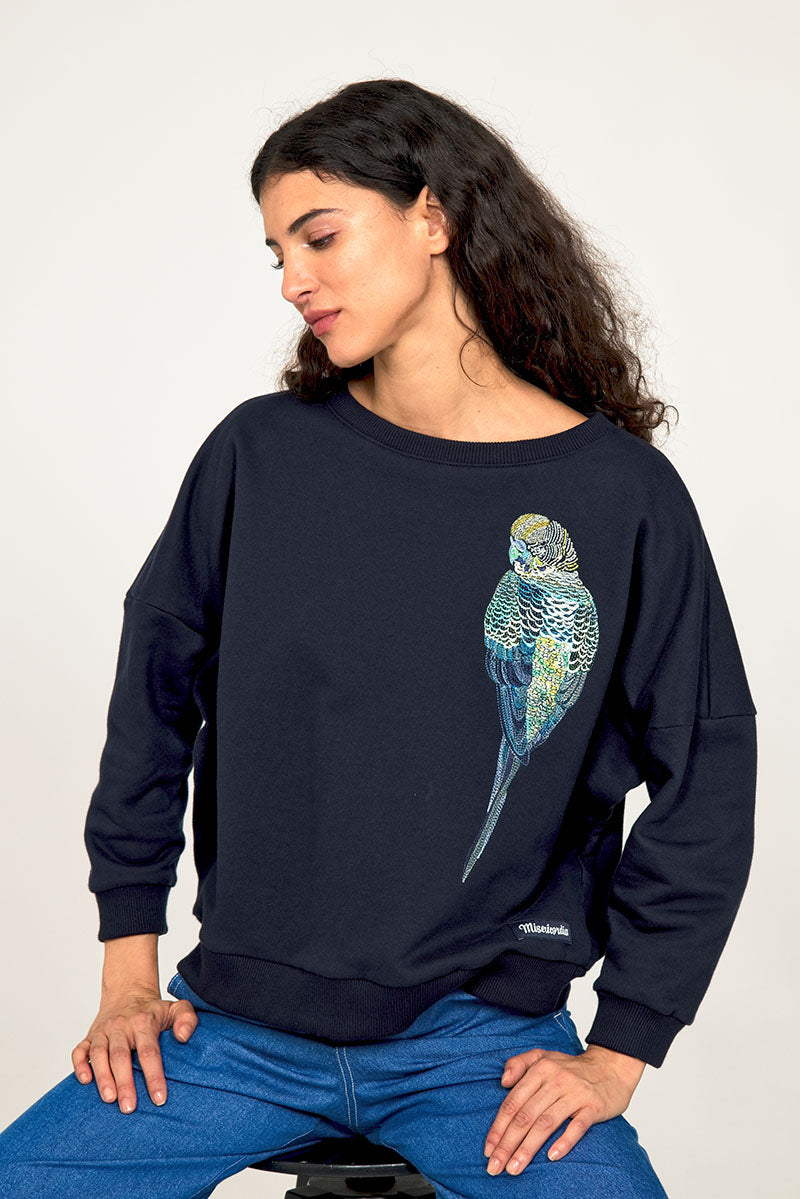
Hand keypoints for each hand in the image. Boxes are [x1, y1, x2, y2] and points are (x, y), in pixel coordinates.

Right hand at [71, 984, 197, 1113]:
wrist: (128, 992)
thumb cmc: (153, 1010)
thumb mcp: (176, 1008)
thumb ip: (186, 1019)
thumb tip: (183, 1037)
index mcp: (143, 1022)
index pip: (149, 1051)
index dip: (154, 1075)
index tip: (159, 1098)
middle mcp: (121, 1026)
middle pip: (121, 1055)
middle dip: (125, 1082)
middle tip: (129, 1107)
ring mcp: (103, 1031)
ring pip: (99, 1053)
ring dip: (103, 1077)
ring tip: (109, 1099)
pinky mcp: (89, 1036)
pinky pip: (79, 1050)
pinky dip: (80, 1065)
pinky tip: (85, 1081)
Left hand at [483, 1043, 645, 1172]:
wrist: (611, 1066)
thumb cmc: (571, 1068)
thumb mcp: (543, 1056)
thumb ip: (519, 1063)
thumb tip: (503, 1082)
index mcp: (540, 1069)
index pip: (513, 1102)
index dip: (498, 1127)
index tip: (488, 1150)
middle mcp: (555, 1080)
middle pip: (526, 1116)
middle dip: (507, 1144)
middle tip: (496, 1167)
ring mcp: (575, 1093)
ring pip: (546, 1123)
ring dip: (528, 1148)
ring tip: (515, 1167)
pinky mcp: (593, 1106)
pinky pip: (577, 1126)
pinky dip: (564, 1141)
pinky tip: (552, 1156)